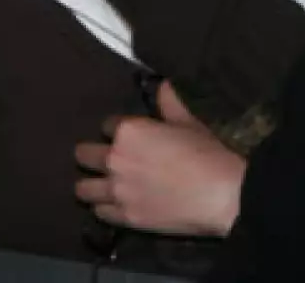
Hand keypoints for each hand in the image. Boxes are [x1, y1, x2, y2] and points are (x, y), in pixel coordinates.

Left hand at [74, 82, 243, 237]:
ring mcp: (117, 191)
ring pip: (83, 188)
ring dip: (91, 184)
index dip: (116, 130)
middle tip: (108, 160)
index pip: (106, 125)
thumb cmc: (206, 153)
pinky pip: (100, 213)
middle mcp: (115, 159)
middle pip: (83, 155)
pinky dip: (105, 208)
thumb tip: (163, 86)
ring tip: (102, 185)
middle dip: (92, 155)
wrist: (221, 195)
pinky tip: (114, 205)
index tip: (127, 136)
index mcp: (128, 131)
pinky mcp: (126, 217)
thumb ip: (169, 103)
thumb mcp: (188, 121)